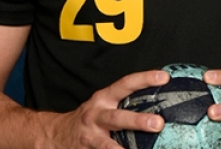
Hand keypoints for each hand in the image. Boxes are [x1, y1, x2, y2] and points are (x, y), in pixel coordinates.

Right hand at [42, 69, 169, 148]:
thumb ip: (126, 102)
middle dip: (138, 120)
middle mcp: (96, 115)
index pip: (126, 84)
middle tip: (158, 123)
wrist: (57, 133)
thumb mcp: (104, 104)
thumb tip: (158, 101)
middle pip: (117, 117)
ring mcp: (90, 136)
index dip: (144, 78)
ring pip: (107, 144)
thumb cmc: (90, 118)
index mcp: (104, 98)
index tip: (163, 78)